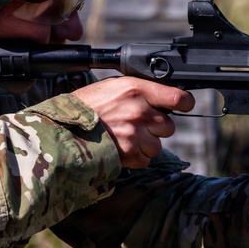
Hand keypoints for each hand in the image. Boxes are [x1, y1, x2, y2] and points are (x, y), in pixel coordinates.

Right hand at [72, 78, 195, 168]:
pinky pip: (146, 160)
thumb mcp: (111, 87)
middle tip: (136, 126)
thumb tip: (159, 97)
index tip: (184, 105)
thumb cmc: (84, 107)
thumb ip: (137, 91)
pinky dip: (136, 158)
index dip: (185, 103)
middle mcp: (139, 111)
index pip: (177, 97)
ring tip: (125, 138)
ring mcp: (136, 133)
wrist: (63, 129)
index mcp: (135, 89)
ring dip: (146, 145)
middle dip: (156, 128)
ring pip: (158, 145)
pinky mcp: (131, 153)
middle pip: (168, 125)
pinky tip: (121, 149)